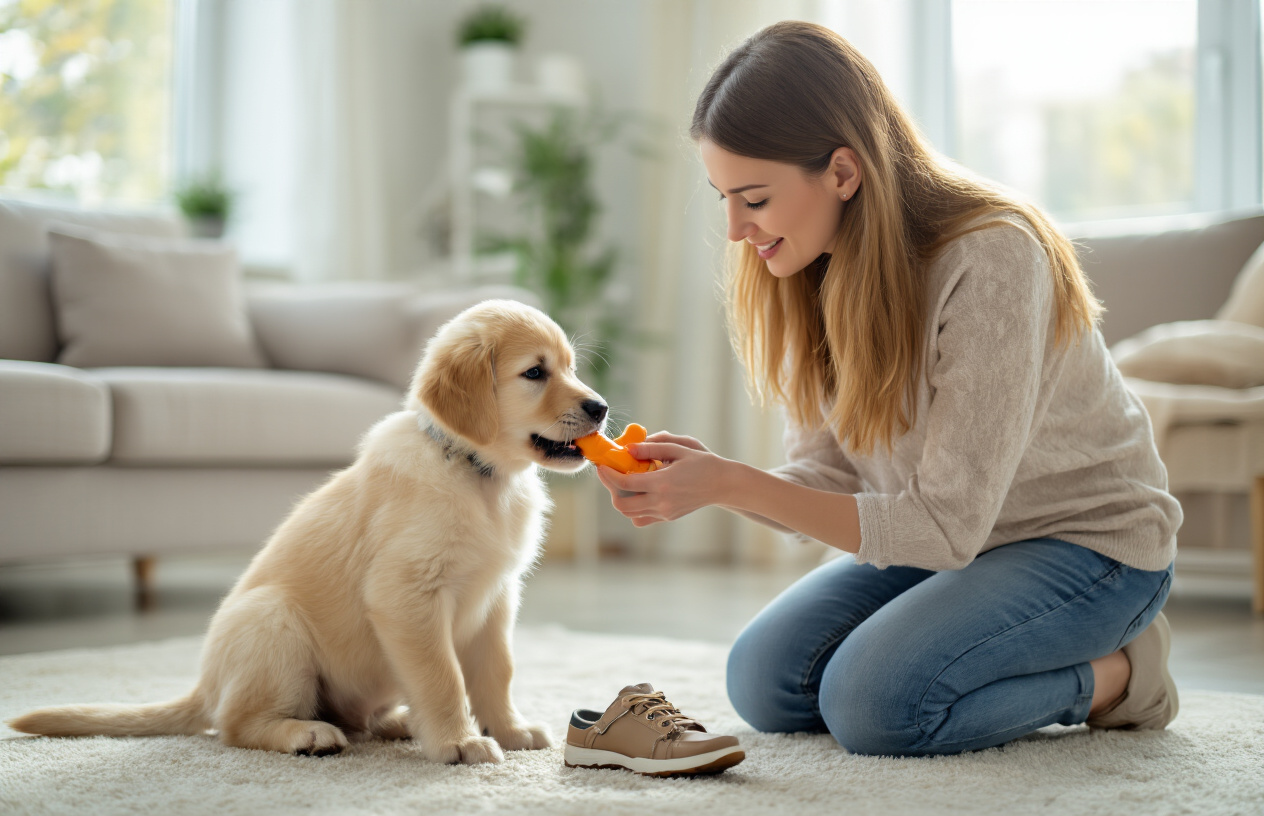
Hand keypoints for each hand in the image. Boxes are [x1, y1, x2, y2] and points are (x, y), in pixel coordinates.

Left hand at [594, 432, 728, 526]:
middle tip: (609, 473)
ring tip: (623, 481)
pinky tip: (638, 492)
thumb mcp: (678, 448)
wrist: (722, 484)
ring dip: (621, 498)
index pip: (625, 483)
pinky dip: (634, 508)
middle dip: (610, 488)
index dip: (608, 474)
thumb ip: (650, 448)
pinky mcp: (667, 518)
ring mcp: (664, 512)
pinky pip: (641, 518)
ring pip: (629, 513)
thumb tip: (626, 449)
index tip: (602, 465)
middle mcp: (662, 501)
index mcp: (663, 482)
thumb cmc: (701, 462)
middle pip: (622, 504)